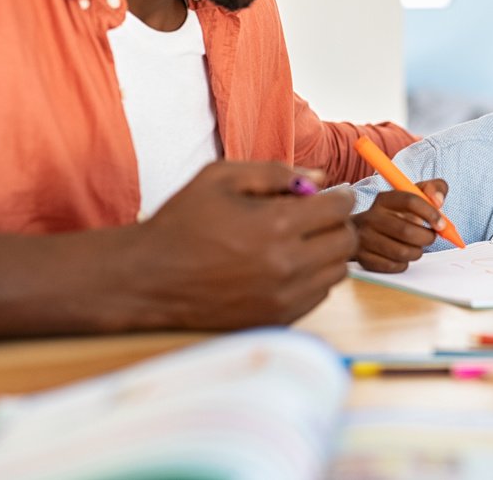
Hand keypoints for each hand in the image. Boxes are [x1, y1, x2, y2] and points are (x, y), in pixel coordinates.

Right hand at [131, 161, 357, 327]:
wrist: (147, 279)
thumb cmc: (182, 223)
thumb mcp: (220, 178)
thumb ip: (275, 172)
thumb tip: (321, 179)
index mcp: (275, 225)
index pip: (339, 209)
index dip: (341, 196)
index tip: (334, 194)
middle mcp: (286, 265)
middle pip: (346, 241)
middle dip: (338, 223)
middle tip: (321, 216)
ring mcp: (283, 297)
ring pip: (337, 271)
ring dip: (329, 252)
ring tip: (303, 240)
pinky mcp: (277, 319)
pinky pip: (319, 295)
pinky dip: (314, 278)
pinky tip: (289, 265)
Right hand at [352, 179, 448, 272]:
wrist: (365, 230)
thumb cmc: (397, 213)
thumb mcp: (415, 195)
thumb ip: (434, 189)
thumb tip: (438, 200)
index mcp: (384, 199)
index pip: (410, 201)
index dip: (430, 213)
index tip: (441, 224)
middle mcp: (370, 217)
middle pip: (406, 231)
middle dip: (426, 237)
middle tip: (430, 237)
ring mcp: (364, 238)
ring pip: (402, 252)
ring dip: (416, 252)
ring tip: (415, 246)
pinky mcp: (364, 258)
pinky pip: (393, 266)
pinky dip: (404, 263)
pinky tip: (401, 255)